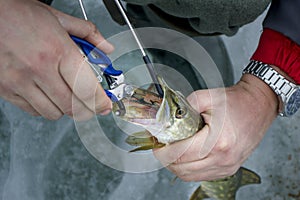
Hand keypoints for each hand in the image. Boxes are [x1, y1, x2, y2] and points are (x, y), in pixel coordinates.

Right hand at [0, 0, 113, 119]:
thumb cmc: (19, 15)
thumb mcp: (59, 19)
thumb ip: (88, 34)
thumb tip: (106, 48)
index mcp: (57, 50)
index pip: (87, 89)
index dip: (100, 102)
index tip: (105, 105)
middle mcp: (39, 69)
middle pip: (72, 106)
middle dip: (87, 109)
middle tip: (92, 105)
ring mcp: (21, 81)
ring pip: (54, 113)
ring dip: (66, 109)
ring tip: (68, 97)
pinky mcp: (6, 89)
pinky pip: (33, 112)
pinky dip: (46, 108)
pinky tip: (48, 95)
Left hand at [154, 74, 277, 180]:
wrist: (259, 106)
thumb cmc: (235, 101)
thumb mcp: (205, 97)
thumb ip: (182, 108)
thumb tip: (166, 120)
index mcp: (216, 142)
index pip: (179, 155)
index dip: (162, 151)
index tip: (155, 144)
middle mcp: (223, 159)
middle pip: (182, 170)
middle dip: (166, 159)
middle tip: (161, 147)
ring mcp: (227, 167)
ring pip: (190, 176)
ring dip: (177, 166)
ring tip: (172, 151)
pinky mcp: (229, 169)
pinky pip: (202, 176)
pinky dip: (189, 169)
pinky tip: (186, 157)